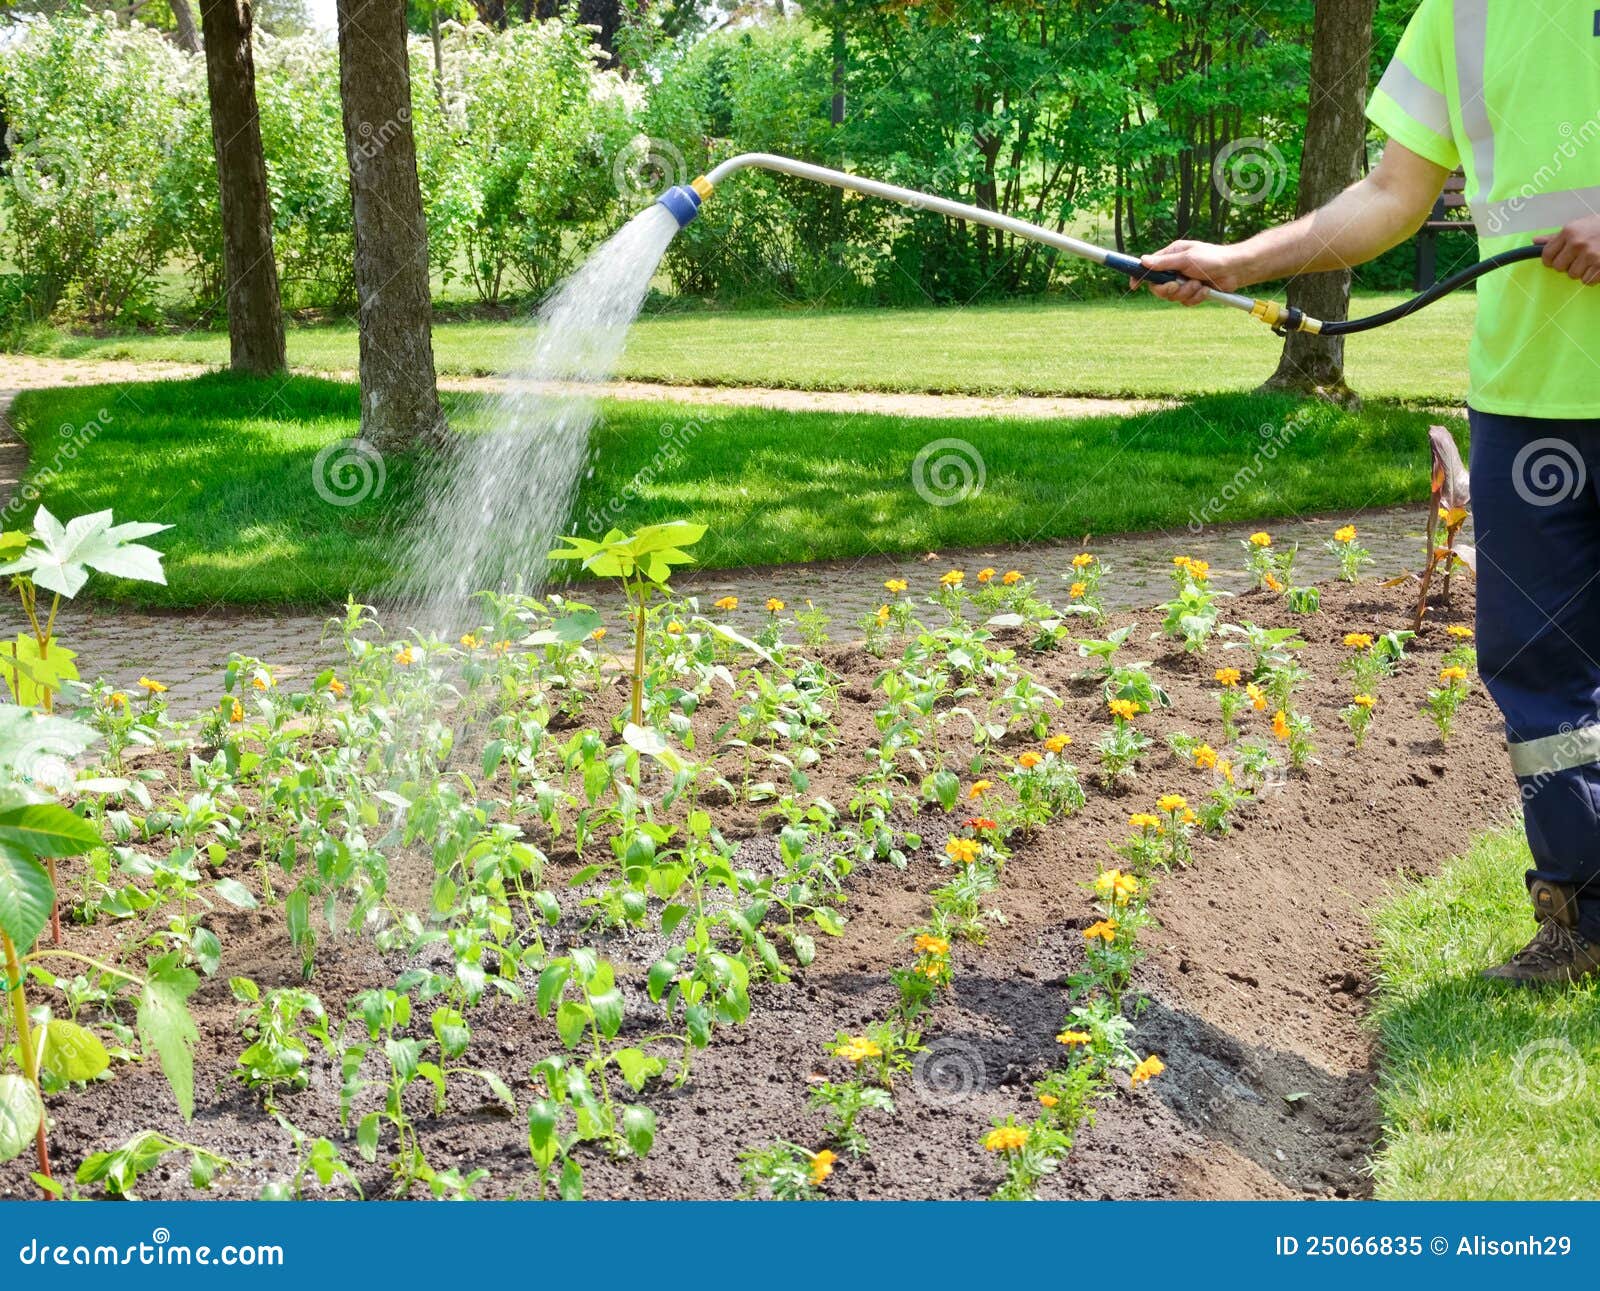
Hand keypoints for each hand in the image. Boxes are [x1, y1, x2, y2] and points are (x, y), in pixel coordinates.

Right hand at [1130, 239, 1252, 304]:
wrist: (1235, 269)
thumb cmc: (1213, 257)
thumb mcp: (1187, 258)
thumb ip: (1164, 263)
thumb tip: (1143, 261)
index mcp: (1170, 257)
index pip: (1149, 268)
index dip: (1139, 276)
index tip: (1134, 284)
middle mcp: (1174, 270)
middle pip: (1158, 288)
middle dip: (1169, 289)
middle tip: (1177, 284)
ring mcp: (1183, 282)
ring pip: (1173, 297)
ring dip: (1186, 292)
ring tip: (1199, 284)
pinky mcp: (1193, 293)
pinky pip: (1186, 302)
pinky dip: (1196, 298)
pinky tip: (1205, 289)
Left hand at [1537, 214, 1599, 284]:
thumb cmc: (1599, 227)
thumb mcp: (1578, 226)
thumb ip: (1556, 236)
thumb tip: (1535, 241)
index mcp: (1569, 232)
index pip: (1547, 255)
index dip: (1550, 260)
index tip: (1556, 260)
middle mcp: (1578, 243)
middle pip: (1559, 267)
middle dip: (1566, 265)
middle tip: (1577, 258)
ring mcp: (1590, 255)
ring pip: (1573, 275)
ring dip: (1580, 271)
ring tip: (1590, 260)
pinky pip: (1587, 281)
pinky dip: (1592, 277)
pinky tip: (1597, 265)